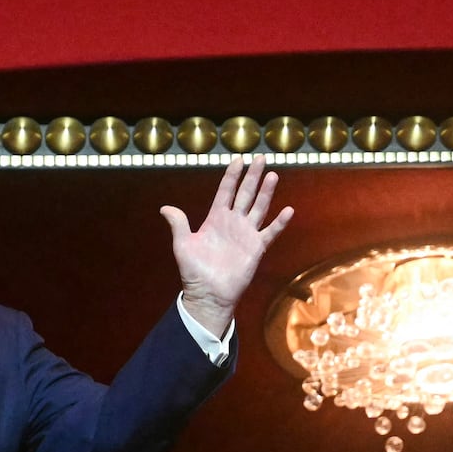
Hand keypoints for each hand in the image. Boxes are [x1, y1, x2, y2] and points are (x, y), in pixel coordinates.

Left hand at [160, 156, 292, 334]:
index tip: (238, 160)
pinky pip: (270, 232)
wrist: (208, 293)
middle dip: (252, 176)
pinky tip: (287, 210)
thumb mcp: (182, 245)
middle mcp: (233, 222)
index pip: (225, 191)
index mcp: (215, 219)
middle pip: (245, 194)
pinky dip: (279, 222)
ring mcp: (246, 234)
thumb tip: (164, 208)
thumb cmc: (194, 271)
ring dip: (266, 192)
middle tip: (260, 157)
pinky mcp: (256, 248)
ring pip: (259, 207)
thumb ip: (178, 224)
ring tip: (272, 175)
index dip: (231, 176)